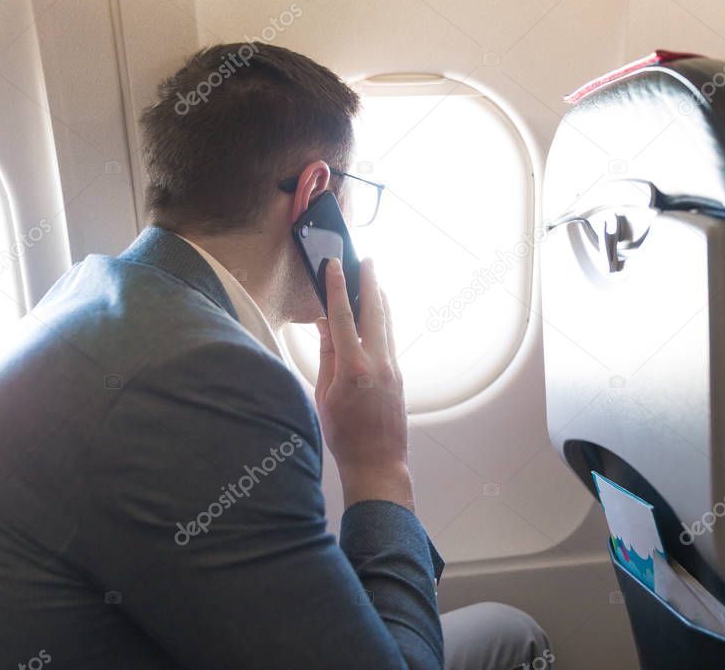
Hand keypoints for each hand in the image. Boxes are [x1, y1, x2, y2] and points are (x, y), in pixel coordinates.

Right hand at [315, 258, 412, 511]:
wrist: (378, 464)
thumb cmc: (345, 436)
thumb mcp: (325, 395)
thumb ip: (327, 356)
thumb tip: (325, 324)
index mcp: (353, 367)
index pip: (343, 317)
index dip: (336, 288)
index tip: (335, 265)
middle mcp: (378, 362)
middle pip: (374, 311)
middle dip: (370, 282)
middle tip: (367, 260)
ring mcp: (393, 368)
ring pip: (387, 324)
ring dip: (380, 299)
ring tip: (375, 278)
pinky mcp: (399, 376)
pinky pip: (390, 340)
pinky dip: (384, 321)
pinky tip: (379, 314)